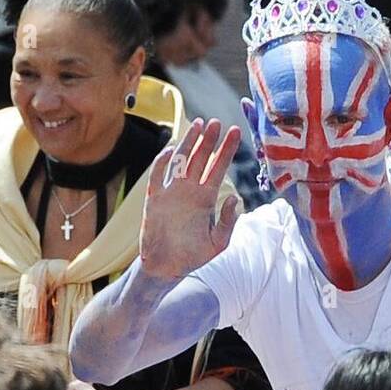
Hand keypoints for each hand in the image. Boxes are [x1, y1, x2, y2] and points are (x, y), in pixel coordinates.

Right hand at [139, 118, 240, 280]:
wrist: (166, 267)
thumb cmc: (194, 256)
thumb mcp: (217, 243)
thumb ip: (227, 223)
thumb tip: (234, 199)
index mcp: (206, 199)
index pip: (218, 168)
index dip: (226, 151)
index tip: (236, 132)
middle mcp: (190, 191)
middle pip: (200, 159)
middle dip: (209, 140)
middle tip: (216, 122)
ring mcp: (172, 192)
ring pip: (181, 160)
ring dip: (189, 143)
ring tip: (199, 124)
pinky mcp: (155, 198)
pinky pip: (158, 175)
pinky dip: (163, 161)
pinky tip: (172, 148)